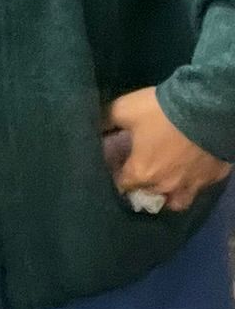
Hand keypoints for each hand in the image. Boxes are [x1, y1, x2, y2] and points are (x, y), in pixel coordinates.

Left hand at [105, 86, 231, 212]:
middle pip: (148, 194)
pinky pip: (201, 186)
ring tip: (166, 181)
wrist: (205, 107)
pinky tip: (192, 170)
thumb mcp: (124, 109)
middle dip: (141, 185)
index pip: (121, 185)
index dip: (116, 174)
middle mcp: (165, 186)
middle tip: (141, 168)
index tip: (117, 163)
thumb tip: (94, 128)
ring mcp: (192, 185)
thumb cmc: (160, 111)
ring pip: (177, 201)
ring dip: (168, 194)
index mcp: (140, 173)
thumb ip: (106, 121)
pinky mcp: (214, 177)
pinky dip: (194, 181)